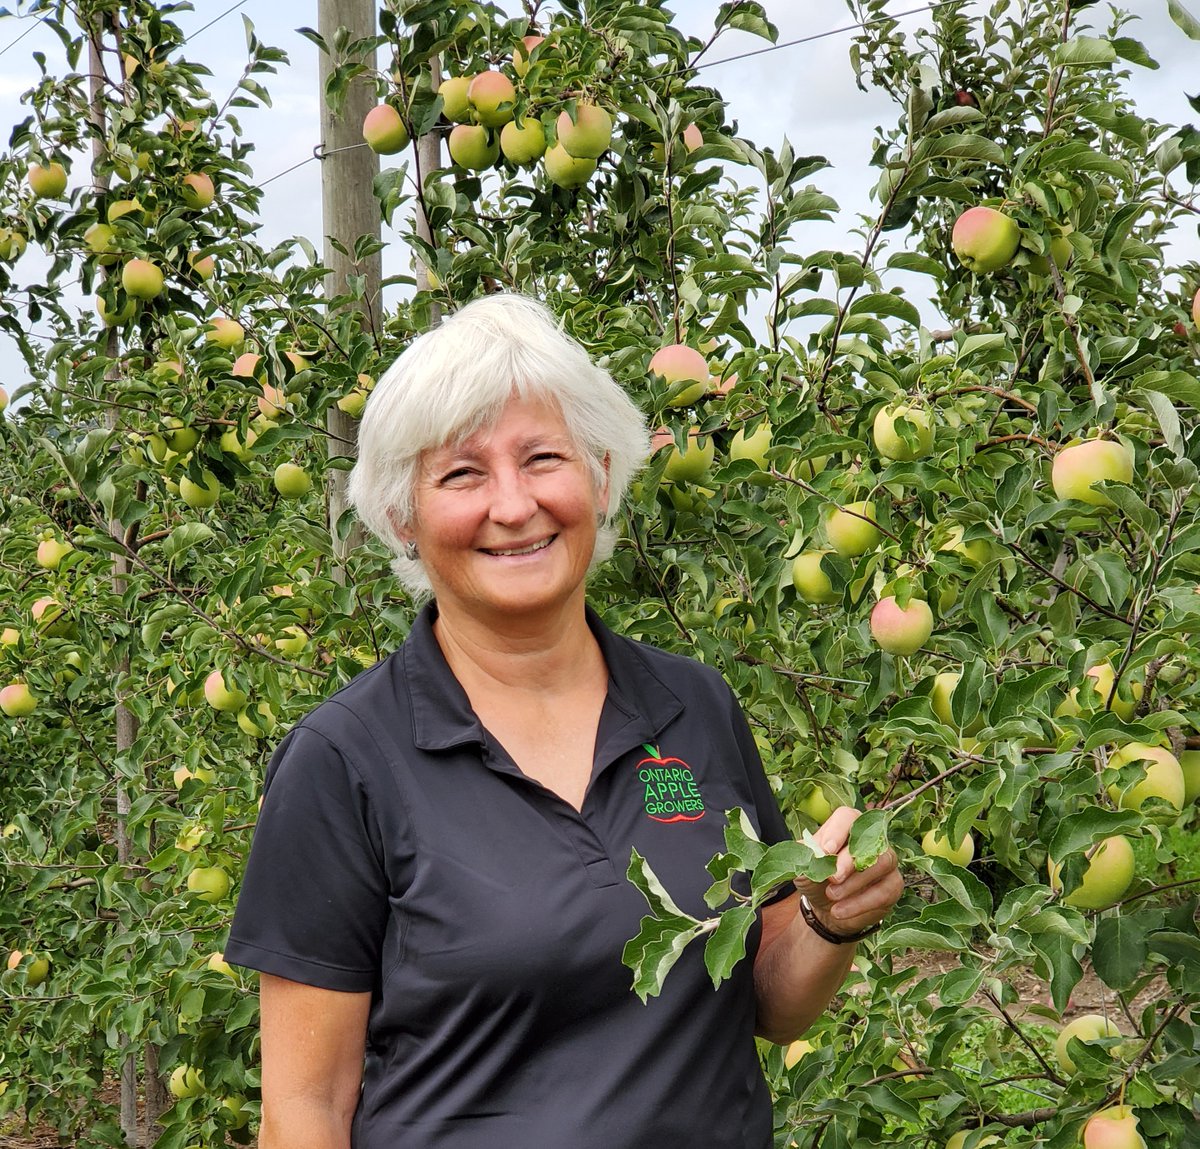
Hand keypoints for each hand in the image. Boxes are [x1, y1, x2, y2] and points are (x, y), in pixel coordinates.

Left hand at [794, 806, 902, 937]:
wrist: (827, 908)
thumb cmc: (817, 879)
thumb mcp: (805, 868)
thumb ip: (807, 857)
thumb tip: (813, 854)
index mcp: (846, 826)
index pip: (847, 818)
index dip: (837, 832)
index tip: (825, 850)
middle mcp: (871, 839)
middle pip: (867, 841)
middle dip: (848, 861)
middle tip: (832, 878)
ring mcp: (887, 861)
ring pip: (881, 863)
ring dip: (854, 883)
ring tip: (831, 896)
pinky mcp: (893, 885)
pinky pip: (884, 892)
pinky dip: (859, 904)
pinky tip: (839, 911)